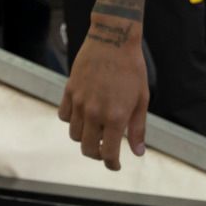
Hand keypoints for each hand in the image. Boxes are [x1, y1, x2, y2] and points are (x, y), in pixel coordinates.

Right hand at [59, 22, 148, 170]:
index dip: (111, 164)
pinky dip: (71, 121)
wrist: (113, 39)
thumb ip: (137, 128)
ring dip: (84, 138)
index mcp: (115, 117)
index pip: (107, 153)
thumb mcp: (141, 99)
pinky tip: (82, 116)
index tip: (114, 165)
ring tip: (94, 132)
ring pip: (74, 134)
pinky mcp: (69, 90)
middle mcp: (94, 112)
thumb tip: (137, 152)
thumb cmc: (131, 68)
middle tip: (104, 151)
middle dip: (96, 154)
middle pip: (87, 148)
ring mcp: (79, 101)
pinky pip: (64, 115)